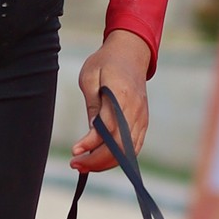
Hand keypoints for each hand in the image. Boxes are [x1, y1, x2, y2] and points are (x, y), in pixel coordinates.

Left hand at [75, 30, 152, 172]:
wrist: (131, 53)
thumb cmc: (106, 63)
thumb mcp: (90, 76)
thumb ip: (92, 104)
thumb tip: (92, 130)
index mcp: (121, 94)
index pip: (108, 127)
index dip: (91, 143)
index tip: (75, 150)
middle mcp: (135, 109)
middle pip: (120, 145)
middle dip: (97, 160)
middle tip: (75, 163)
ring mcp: (142, 117)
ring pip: (129, 151)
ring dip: (107, 163)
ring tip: (84, 165)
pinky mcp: (143, 122)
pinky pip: (134, 147)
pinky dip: (118, 158)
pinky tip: (101, 160)